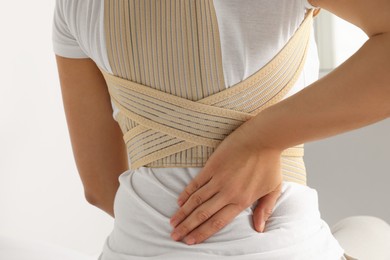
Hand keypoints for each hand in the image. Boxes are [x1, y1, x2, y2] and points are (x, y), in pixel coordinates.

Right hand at [169, 118, 282, 244]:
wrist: (263, 138)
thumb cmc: (270, 163)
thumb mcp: (273, 188)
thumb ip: (265, 209)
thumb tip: (259, 229)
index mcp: (242, 200)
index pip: (218, 222)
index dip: (202, 233)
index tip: (190, 241)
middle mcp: (228, 192)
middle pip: (203, 214)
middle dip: (187, 227)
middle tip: (174, 236)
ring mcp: (219, 178)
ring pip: (196, 200)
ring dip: (183, 212)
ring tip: (173, 222)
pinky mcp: (213, 166)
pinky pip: (196, 183)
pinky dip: (186, 193)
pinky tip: (179, 202)